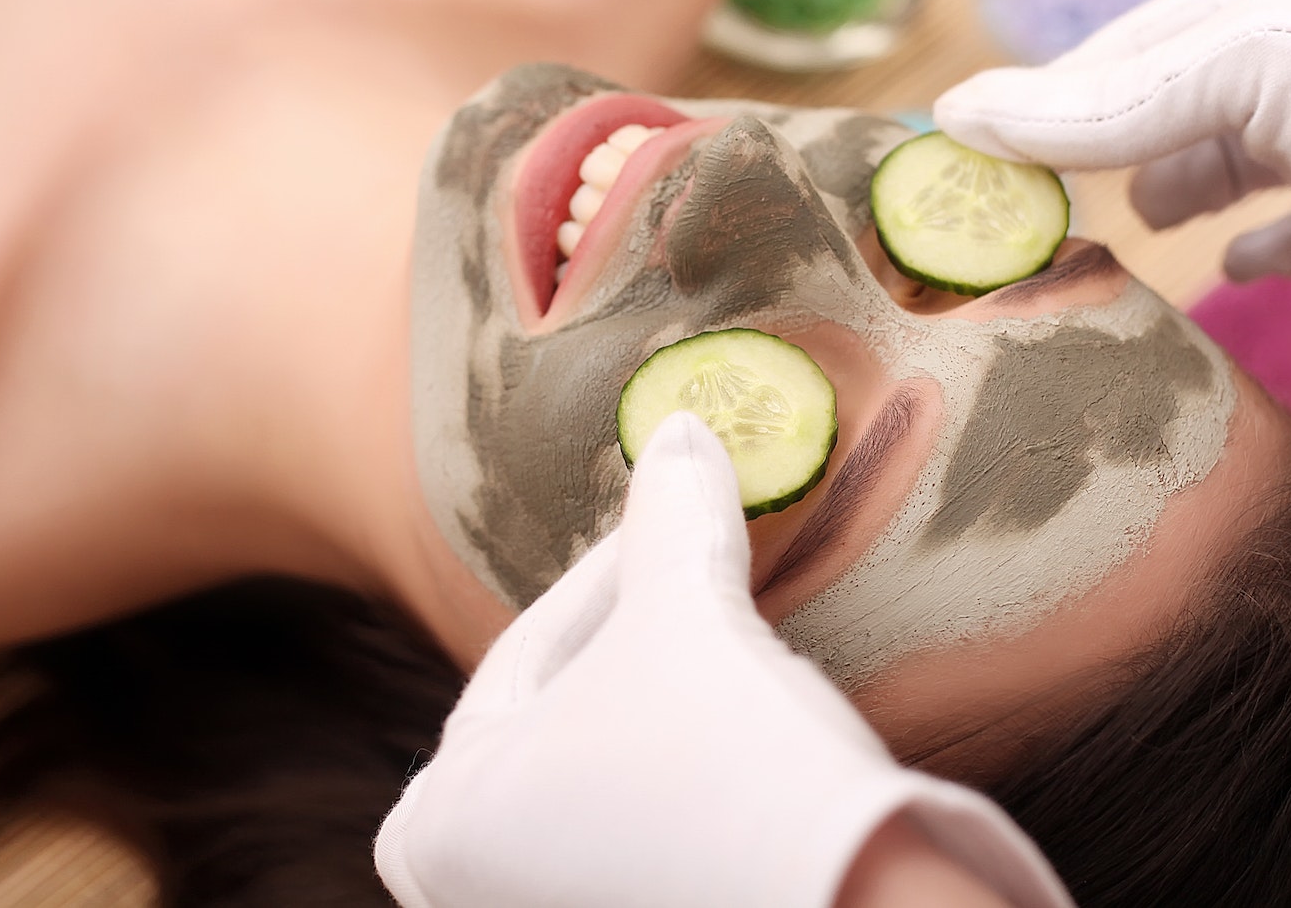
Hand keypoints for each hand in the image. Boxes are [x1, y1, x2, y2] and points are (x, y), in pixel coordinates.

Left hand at [374, 412, 1071, 907]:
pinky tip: (742, 735)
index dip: (612, 566)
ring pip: (604, 770)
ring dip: (661, 697)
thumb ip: (668, 514)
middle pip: (560, 710)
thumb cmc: (733, 771)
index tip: (674, 503)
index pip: (527, 648)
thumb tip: (676, 430)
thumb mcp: (688, 618)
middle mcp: (467, 889)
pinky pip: (642, 826)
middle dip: (632, 633)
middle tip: (692, 570)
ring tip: (726, 640)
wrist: (853, 907)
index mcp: (437, 820)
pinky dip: (681, 771)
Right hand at [935, 0, 1290, 379]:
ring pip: (1219, 162)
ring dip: (1163, 188)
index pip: (1134, 40)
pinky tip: (1215, 266)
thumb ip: (1105, 99)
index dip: (1050, 89)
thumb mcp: (1244, 67)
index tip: (968, 137)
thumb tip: (959, 112)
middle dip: (1096, 141)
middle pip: (1168, 100)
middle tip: (1019, 196)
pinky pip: (1281, 237)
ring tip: (1118, 222)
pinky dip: (1239, 248)